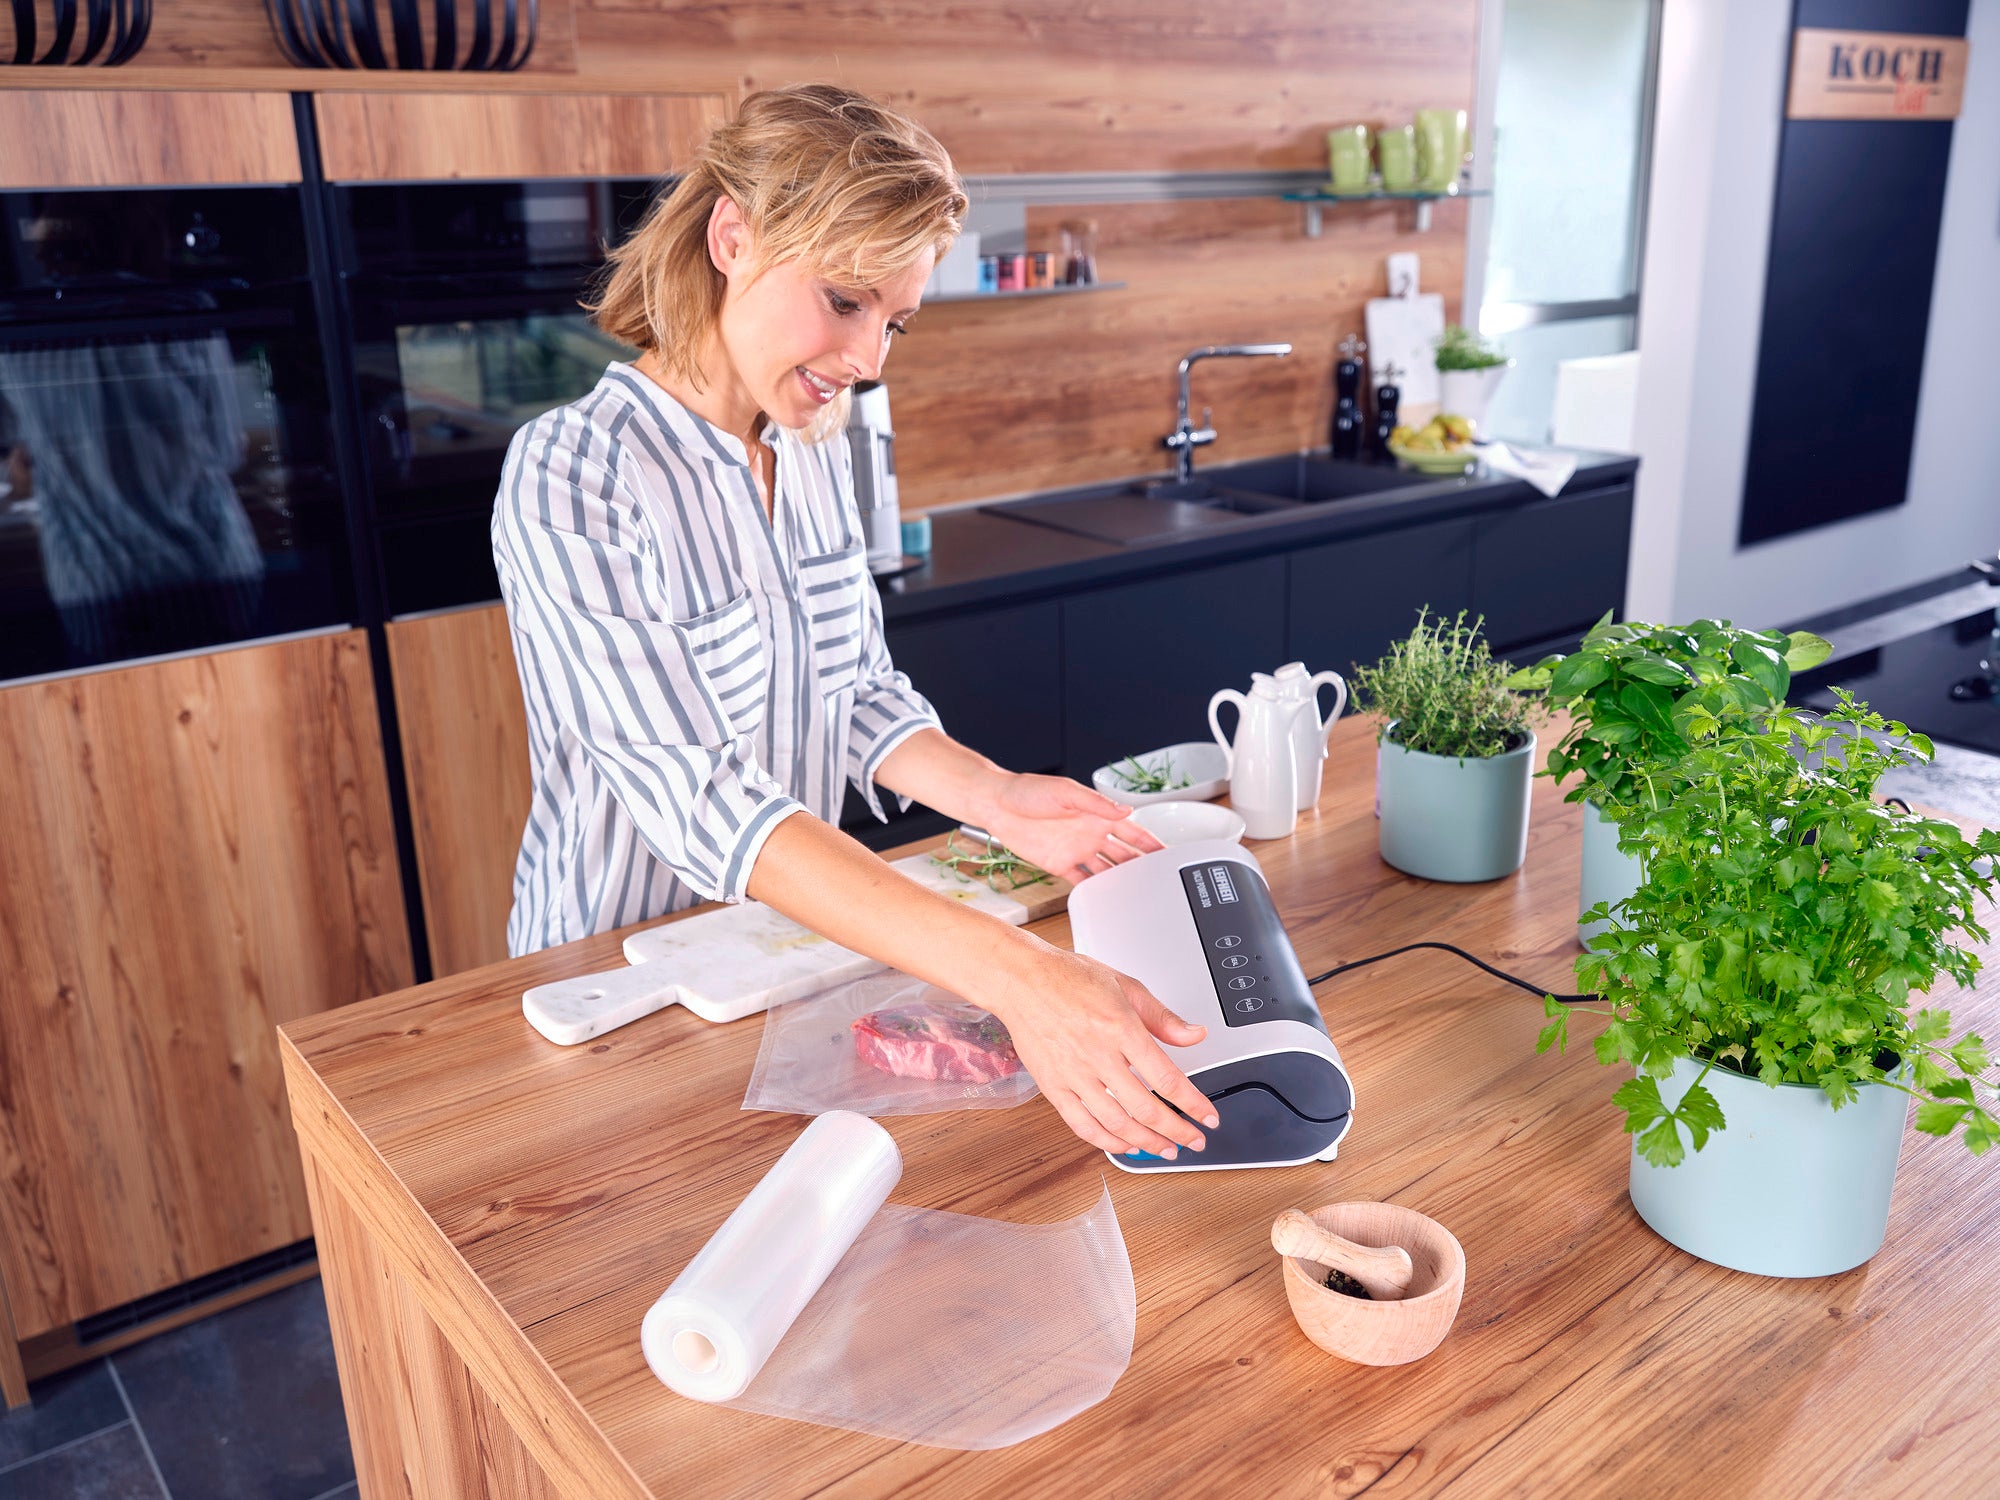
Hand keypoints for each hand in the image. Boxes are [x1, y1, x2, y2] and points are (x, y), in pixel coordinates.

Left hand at [977, 772, 1162, 882]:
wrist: (996, 804)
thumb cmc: (1028, 790)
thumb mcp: (1066, 792)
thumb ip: (1096, 804)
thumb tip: (1125, 811)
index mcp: (1097, 814)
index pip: (1132, 831)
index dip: (1151, 842)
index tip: (1169, 853)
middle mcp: (1090, 832)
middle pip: (1124, 853)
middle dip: (1143, 865)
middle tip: (1160, 880)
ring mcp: (1076, 849)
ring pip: (1106, 869)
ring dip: (1121, 880)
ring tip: (1138, 894)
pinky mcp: (1059, 863)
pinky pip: (1082, 880)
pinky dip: (1094, 890)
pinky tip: (1105, 899)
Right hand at [985, 945, 1218, 1159]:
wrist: (1022, 980)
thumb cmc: (1069, 978)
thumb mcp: (1126, 986)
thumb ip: (1163, 1018)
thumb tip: (1195, 1035)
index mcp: (1120, 1028)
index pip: (1166, 1078)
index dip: (1192, 1104)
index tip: (1207, 1117)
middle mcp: (1097, 1055)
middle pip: (1145, 1108)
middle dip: (1176, 1132)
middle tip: (1193, 1141)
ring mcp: (1073, 1075)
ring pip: (1116, 1123)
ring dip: (1146, 1143)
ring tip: (1165, 1149)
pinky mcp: (1053, 1087)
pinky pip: (1083, 1125)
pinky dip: (1108, 1142)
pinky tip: (1125, 1145)